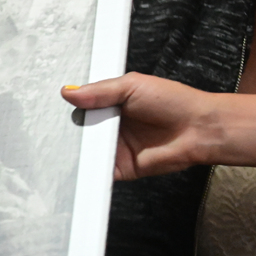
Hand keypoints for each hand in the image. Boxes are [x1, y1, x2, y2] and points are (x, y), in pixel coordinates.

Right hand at [62, 75, 219, 179]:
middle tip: (59, 126)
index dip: (71, 107)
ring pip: (85, 150)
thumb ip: (99, 90)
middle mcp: (110, 126)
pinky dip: (89, 168)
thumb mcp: (131, 85)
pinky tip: (82, 161)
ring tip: (71, 142)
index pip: (82, 106)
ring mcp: (114, 148)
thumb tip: (68, 93)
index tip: (57, 106)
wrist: (197, 129)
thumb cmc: (173, 102)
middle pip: (80, 129)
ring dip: (78, 148)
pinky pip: (97, 169)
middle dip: (71, 129)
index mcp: (111, 104)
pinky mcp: (119, 167)